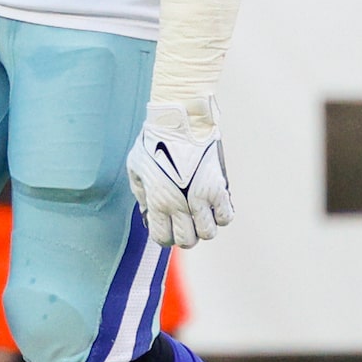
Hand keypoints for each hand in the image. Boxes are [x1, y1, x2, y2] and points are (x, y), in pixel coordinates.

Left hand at [127, 100, 232, 249]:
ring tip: (201, 212)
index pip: (163, 238)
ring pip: (208, 233)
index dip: (167, 235)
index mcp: (157, 201)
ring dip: (205, 225)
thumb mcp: (135, 168)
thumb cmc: (154, 141)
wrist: (180, 121)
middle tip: (186, 219)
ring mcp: (200, 197)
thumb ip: (141, 194)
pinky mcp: (218, 188)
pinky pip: (226, 217)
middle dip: (186, 233)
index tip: (169, 224)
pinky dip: (221, 215)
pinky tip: (214, 203)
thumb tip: (148, 212)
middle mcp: (179, 204)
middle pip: (187, 240)